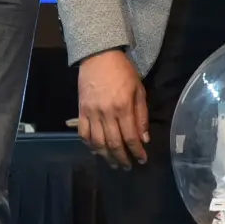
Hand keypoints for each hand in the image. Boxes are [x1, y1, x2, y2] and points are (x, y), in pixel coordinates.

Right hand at [73, 49, 150, 169]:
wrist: (99, 56)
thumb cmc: (123, 71)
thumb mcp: (139, 90)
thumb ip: (141, 116)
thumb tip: (144, 139)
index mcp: (123, 107)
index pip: (131, 137)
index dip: (137, 152)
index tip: (142, 160)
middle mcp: (106, 113)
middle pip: (114, 144)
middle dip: (122, 158)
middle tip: (127, 167)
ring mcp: (91, 113)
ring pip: (97, 143)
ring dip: (106, 157)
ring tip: (113, 164)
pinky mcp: (81, 111)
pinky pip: (83, 134)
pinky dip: (89, 145)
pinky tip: (96, 151)